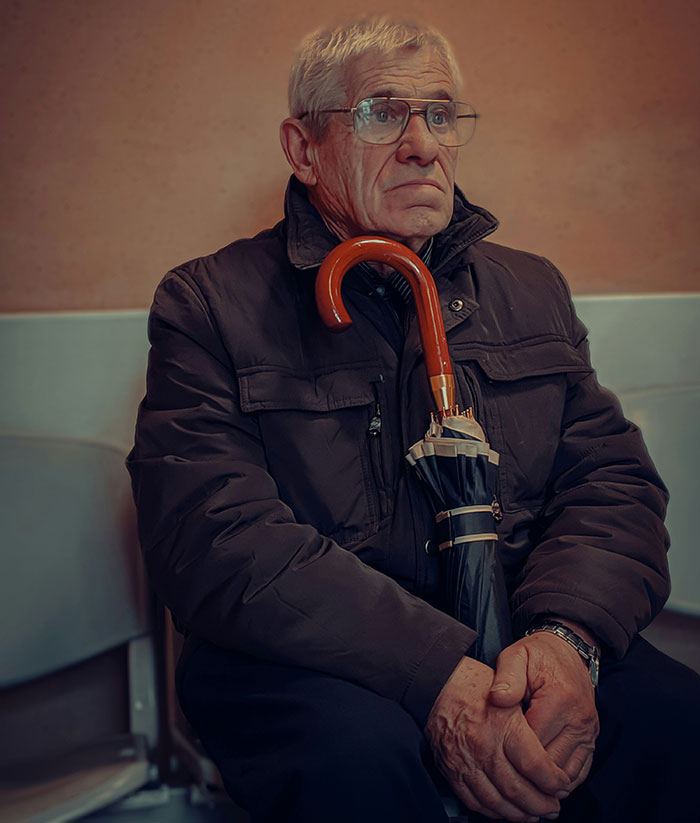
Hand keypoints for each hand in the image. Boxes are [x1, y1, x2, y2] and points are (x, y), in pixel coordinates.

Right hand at [425, 656, 570, 820]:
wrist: (435, 684)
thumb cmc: (472, 684)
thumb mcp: (509, 691)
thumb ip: (530, 721)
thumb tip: (551, 753)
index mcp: (502, 725)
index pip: (535, 765)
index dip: (554, 781)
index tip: (562, 784)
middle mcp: (483, 747)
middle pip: (519, 790)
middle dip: (542, 805)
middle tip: (553, 807)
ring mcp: (465, 762)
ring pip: (497, 802)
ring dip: (519, 814)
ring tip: (533, 814)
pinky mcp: (451, 770)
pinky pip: (474, 801)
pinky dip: (492, 811)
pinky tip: (505, 810)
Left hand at [490, 627, 598, 793]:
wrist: (568, 650)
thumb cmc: (537, 655)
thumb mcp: (516, 656)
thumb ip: (506, 677)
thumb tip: (497, 698)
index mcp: (560, 699)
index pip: (534, 743)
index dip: (512, 753)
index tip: (493, 754)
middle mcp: (579, 719)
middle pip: (551, 763)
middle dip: (526, 773)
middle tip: (502, 774)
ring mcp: (588, 732)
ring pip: (566, 774)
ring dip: (544, 782)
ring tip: (519, 781)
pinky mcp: (591, 739)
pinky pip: (579, 772)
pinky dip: (560, 780)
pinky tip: (540, 779)